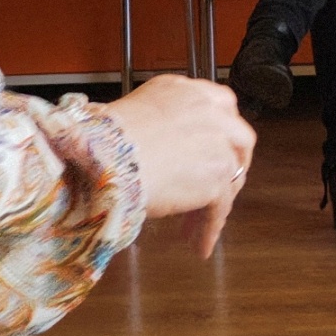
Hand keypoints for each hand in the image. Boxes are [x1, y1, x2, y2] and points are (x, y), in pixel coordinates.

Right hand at [100, 75, 255, 258]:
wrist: (101, 159)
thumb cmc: (100, 142)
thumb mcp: (134, 116)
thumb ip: (159, 124)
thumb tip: (158, 149)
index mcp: (188, 91)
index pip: (219, 111)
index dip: (215, 138)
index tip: (208, 154)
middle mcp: (211, 110)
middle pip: (236, 140)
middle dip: (227, 167)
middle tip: (211, 191)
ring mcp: (219, 141)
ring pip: (228, 176)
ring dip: (213, 203)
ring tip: (192, 228)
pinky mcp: (218, 174)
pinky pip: (219, 206)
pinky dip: (210, 228)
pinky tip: (198, 244)